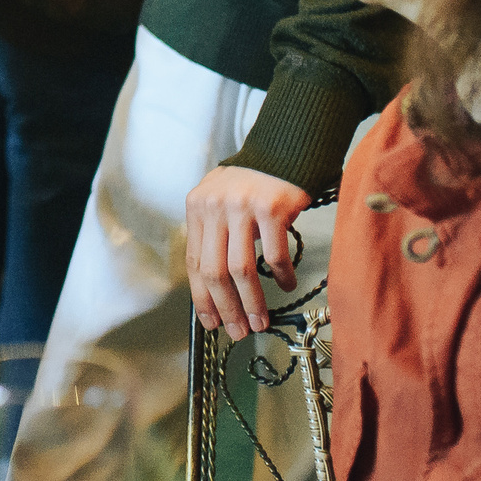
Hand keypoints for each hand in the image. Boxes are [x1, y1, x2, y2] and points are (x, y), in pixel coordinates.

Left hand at [186, 165, 313, 335]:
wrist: (282, 150)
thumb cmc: (251, 182)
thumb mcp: (219, 202)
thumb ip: (212, 235)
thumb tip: (213, 287)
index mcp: (197, 208)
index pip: (195, 262)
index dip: (202, 298)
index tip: (211, 322)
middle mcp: (215, 207)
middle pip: (215, 272)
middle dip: (226, 308)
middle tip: (238, 330)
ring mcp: (242, 207)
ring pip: (241, 269)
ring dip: (252, 302)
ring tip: (260, 320)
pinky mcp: (271, 207)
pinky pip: (275, 254)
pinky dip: (281, 275)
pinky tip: (286, 285)